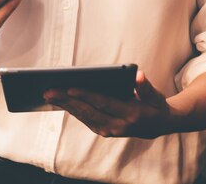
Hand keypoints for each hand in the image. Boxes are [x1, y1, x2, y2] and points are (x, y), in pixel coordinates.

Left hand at [44, 71, 175, 138]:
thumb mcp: (155, 95)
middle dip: (67, 102)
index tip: (69, 88)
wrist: (157, 125)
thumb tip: (139, 75)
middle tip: (48, 91)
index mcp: (130, 115)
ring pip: (84, 117)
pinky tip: (59, 100)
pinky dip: (71, 110)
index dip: (86, 96)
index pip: (103, 103)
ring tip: (48, 94)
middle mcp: (118, 126)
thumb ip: (146, 87)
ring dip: (65, 106)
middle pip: (88, 112)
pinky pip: (85, 119)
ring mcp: (110, 130)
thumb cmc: (154, 104)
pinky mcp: (104, 130)